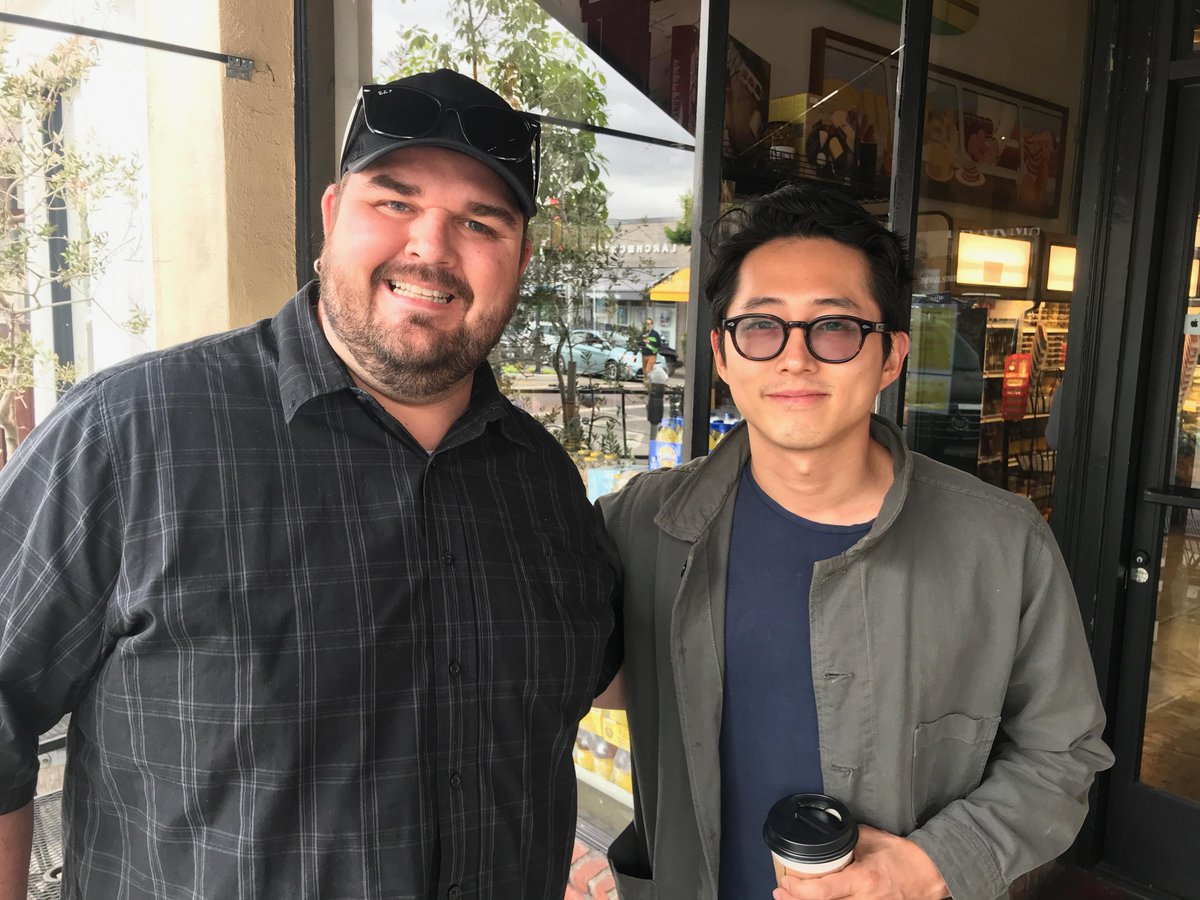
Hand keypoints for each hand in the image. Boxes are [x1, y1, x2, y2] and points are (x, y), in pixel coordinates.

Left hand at [772, 825, 947, 899]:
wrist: (929, 874)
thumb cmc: (903, 857)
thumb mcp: (871, 839)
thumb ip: (845, 839)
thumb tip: (825, 832)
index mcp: (863, 880)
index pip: (824, 891)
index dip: (799, 890)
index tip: (784, 882)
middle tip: (780, 893)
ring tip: (792, 898)